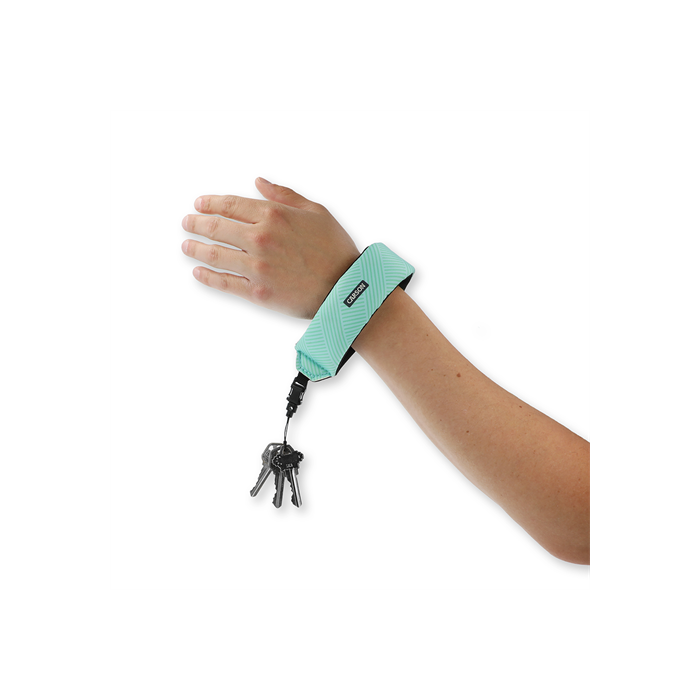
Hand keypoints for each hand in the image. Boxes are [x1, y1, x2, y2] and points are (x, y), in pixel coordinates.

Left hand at [181, 178, 359, 318]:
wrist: (347, 288)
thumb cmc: (335, 250)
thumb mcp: (316, 212)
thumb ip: (284, 195)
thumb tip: (259, 183)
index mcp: (274, 215)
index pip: (231, 205)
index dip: (211, 203)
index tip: (199, 204)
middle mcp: (261, 239)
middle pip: (217, 228)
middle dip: (197, 223)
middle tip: (187, 223)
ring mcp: (257, 267)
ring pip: (215, 255)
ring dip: (196, 248)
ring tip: (187, 245)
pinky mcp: (257, 292)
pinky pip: (224, 283)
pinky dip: (208, 277)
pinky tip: (199, 272)